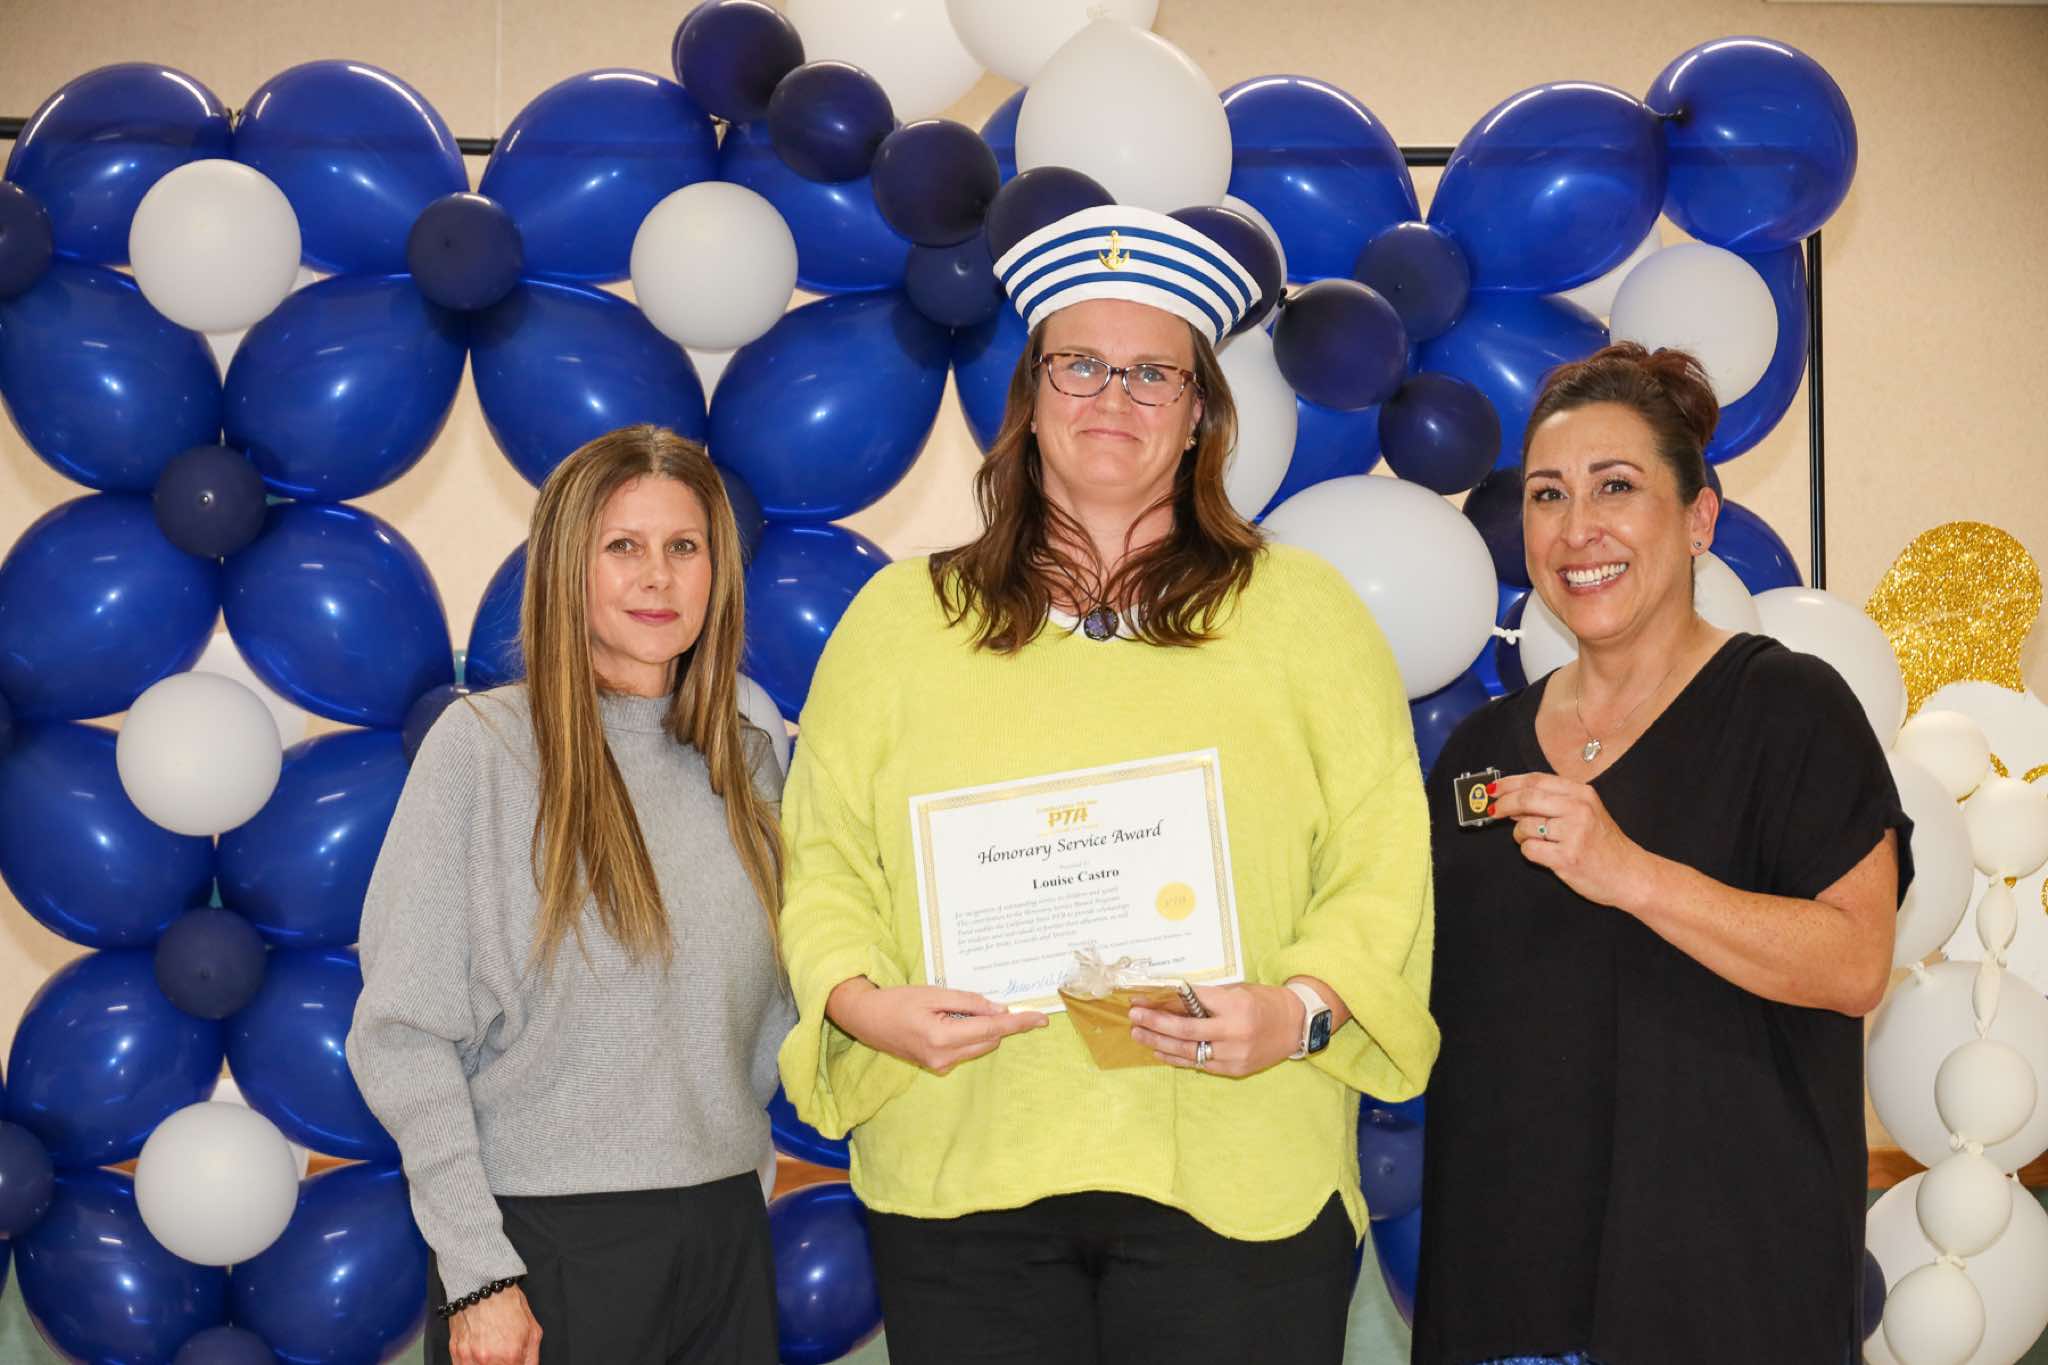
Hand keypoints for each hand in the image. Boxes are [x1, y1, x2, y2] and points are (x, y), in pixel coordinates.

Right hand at [449, 1284, 540, 1364]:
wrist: (482, 1284)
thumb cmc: (507, 1303)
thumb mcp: (533, 1331)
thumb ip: (531, 1359)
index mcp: (510, 1356)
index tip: (514, 1363)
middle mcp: (487, 1360)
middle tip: (504, 1358)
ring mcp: (468, 1358)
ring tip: (492, 1354)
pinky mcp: (455, 1352)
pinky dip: (472, 1364)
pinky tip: (479, 1353)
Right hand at [826, 978, 1047, 1074]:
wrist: (866, 1019)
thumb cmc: (896, 1001)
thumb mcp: (933, 994)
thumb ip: (968, 1002)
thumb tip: (998, 1009)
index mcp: (943, 1037)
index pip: (992, 1029)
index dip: (1019, 1023)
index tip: (1041, 1019)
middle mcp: (944, 1057)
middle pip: (989, 1039)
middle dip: (995, 1020)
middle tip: (977, 1001)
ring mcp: (940, 1065)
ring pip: (979, 1046)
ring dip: (980, 1027)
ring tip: (951, 1009)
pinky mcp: (937, 1066)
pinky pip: (965, 1049)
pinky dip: (967, 1034)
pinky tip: (947, 1020)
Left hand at [1128, 983, 1302, 1077]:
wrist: (1295, 1025)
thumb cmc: (1263, 1002)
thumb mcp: (1236, 991)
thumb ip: (1206, 998)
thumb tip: (1168, 1000)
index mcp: (1235, 1005)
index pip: (1191, 1000)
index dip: (1163, 1000)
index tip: (1142, 998)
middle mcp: (1234, 1031)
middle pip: (1185, 1029)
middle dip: (1155, 1023)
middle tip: (1134, 1017)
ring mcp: (1234, 1054)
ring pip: (1188, 1051)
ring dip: (1160, 1042)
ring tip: (1139, 1034)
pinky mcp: (1235, 1069)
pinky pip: (1200, 1064)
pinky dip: (1177, 1057)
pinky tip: (1160, 1051)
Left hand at [1490, 772, 1653, 908]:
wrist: (1630, 874)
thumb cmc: (1603, 844)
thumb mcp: (1585, 812)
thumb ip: (1552, 802)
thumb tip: (1511, 799)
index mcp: (1582, 793)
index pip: (1536, 780)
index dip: (1509, 783)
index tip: (1493, 788)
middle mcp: (1578, 809)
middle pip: (1526, 799)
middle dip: (1503, 805)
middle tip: (1493, 811)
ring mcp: (1574, 833)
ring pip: (1525, 826)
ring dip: (1520, 834)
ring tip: (1534, 840)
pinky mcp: (1567, 857)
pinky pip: (1530, 849)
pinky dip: (1529, 852)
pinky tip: (1544, 854)